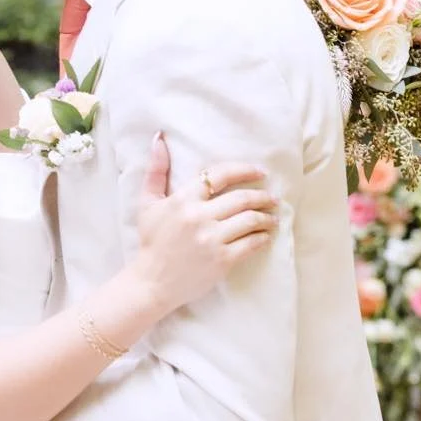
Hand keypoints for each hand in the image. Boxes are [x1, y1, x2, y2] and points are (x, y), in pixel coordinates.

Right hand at [132, 133, 276, 314]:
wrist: (152, 282)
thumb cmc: (151, 240)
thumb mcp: (147, 202)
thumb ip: (156, 170)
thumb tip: (159, 139)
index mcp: (183, 200)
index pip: (220, 175)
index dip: (243, 170)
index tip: (259, 171)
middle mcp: (199, 217)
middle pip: (241, 198)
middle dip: (262, 196)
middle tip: (272, 197)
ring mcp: (212, 239)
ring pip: (250, 220)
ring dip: (266, 217)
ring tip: (272, 217)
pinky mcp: (222, 260)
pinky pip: (251, 244)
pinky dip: (262, 238)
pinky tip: (265, 236)